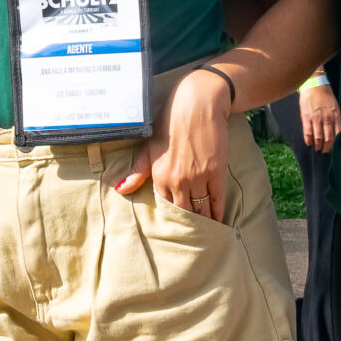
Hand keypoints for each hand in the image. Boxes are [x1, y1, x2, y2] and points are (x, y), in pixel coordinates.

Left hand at [120, 68, 231, 219]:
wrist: (197, 103)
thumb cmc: (170, 121)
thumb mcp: (150, 145)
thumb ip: (138, 171)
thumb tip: (121, 189)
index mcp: (160, 175)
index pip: (165, 208)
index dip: (172, 219)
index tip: (176, 228)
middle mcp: (178, 180)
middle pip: (184, 213)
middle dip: (189, 225)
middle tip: (193, 237)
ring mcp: (198, 177)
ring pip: (202, 209)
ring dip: (204, 221)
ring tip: (207, 232)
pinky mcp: (216, 172)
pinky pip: (217, 200)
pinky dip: (218, 212)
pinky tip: (219, 220)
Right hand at [299, 80, 340, 152]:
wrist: (315, 84)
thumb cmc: (326, 95)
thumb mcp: (335, 107)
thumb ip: (336, 119)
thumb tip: (338, 132)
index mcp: (336, 116)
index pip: (337, 135)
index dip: (335, 144)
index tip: (333, 149)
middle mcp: (327, 119)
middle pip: (328, 139)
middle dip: (326, 148)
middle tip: (324, 152)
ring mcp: (316, 118)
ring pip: (318, 138)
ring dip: (318, 146)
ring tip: (317, 149)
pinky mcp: (306, 117)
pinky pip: (308, 132)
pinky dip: (308, 140)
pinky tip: (309, 143)